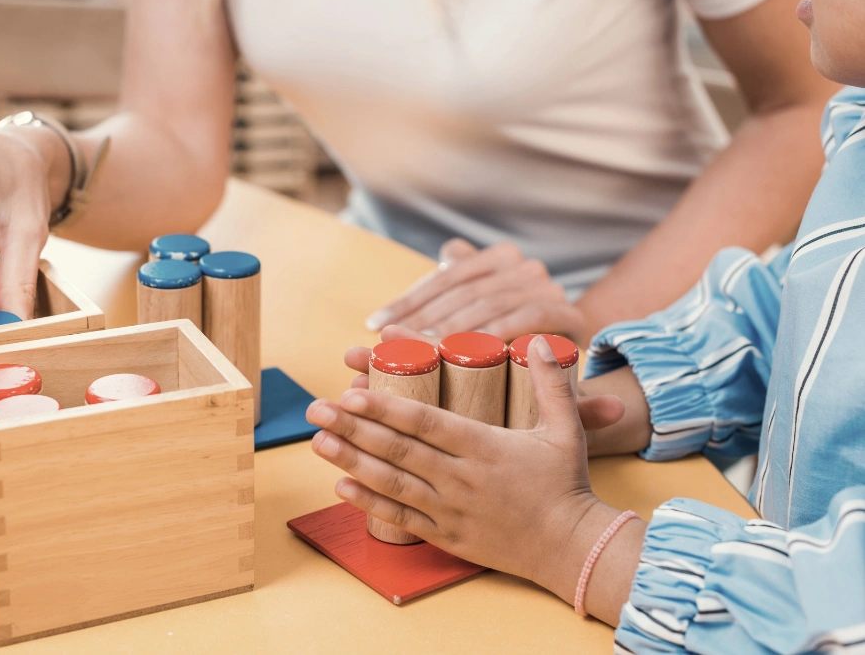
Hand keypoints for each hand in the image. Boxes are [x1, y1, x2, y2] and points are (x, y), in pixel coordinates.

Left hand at [308, 336, 634, 609]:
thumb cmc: (566, 485)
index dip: (385, 406)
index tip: (353, 392)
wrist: (572, 547)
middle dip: (353, 427)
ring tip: (318, 441)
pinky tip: (341, 486)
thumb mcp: (566, 428)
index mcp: (483, 446)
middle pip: (397, 449)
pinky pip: (401, 519)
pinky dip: (369, 503)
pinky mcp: (447, 536)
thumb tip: (543, 343)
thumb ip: (552, 384)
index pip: (424, 421)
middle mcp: (460, 477)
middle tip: (317, 409)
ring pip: (392, 483)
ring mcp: (450, 509)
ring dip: (351, 460)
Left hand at [364, 239, 588, 345]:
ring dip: (451, 328)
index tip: (373, 325)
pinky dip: (494, 333)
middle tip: (388, 343)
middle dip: (423, 317)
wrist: (571, 358)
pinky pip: (525, 318)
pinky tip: (464, 352)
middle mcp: (525, 265)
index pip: (446, 276)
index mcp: (500, 256)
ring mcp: (550, 287)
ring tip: (417, 351)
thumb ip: (449, 292)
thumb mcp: (478, 311)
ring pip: (489, 303)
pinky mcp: (569, 315)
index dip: (409, 299)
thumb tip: (430, 266)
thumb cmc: (511, 339)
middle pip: (463, 291)